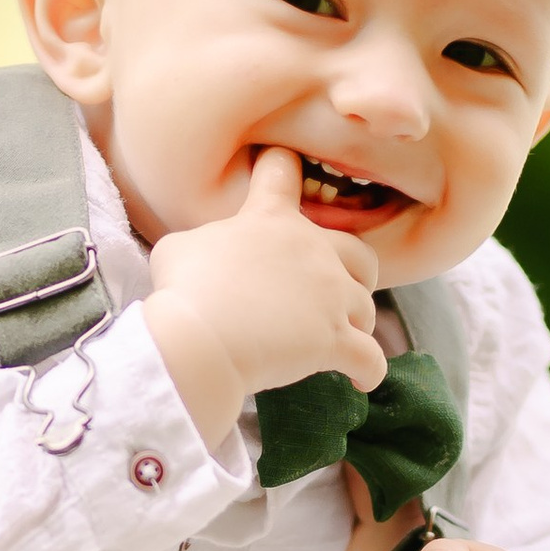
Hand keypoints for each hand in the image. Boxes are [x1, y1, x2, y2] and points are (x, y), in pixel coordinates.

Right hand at [145, 146, 387, 449]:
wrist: (200, 339)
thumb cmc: (183, 291)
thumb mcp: (178, 249)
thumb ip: (203, 242)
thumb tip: (205, 254)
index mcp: (270, 220)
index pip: (282, 172)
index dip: (282, 170)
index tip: (284, 173)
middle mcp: (312, 250)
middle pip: (358, 251)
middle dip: (354, 272)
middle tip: (337, 292)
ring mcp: (330, 294)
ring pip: (367, 307)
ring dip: (357, 323)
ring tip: (343, 340)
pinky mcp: (337, 339)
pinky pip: (371, 358)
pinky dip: (369, 370)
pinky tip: (361, 380)